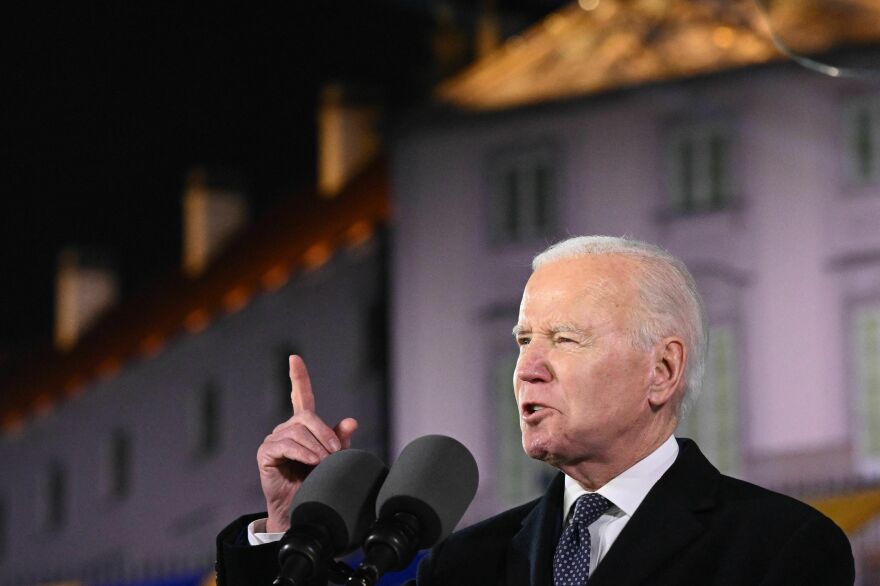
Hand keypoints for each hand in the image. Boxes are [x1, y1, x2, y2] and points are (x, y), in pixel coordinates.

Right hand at [256, 355, 357, 531]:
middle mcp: (286, 428)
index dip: (298, 377)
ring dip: (316, 447)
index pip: (300, 395)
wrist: (302, 509)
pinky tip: (312, 462)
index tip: (295, 358)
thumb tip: (351, 421)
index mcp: (303, 426)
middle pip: (307, 417)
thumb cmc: (317, 482)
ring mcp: (274, 440)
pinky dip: (302, 453)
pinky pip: (286, 445)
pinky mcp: (266, 453)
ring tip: (324, 463)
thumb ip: (340, 440)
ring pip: (298, 432)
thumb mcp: (334, 459)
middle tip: (336, 453)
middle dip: (324, 433)